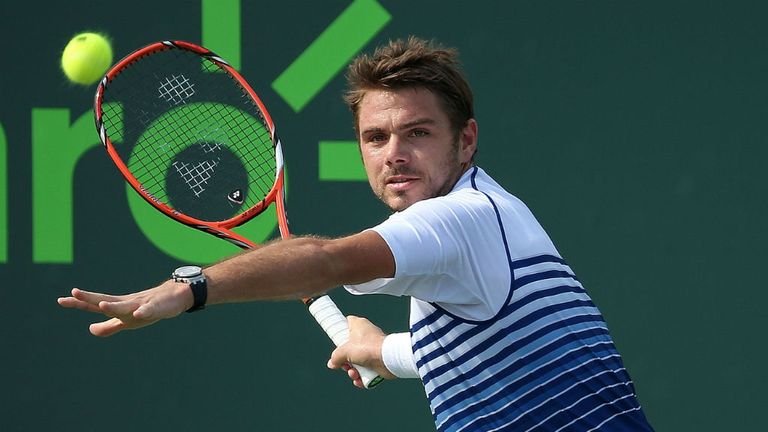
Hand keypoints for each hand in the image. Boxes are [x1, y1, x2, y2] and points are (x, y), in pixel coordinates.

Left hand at [57, 281, 192, 336]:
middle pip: (106, 300)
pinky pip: (149, 310)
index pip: (95, 305)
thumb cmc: (148, 309)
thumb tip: (90, 328)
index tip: (61, 300)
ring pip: (126, 305)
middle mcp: (126, 303)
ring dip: (114, 306)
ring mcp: (141, 304)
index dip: (79, 303)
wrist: (173, 298)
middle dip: (91, 298)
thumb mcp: (126, 321)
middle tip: (75, 293)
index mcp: (118, 307)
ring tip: (102, 306)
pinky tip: (139, 314)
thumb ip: (108, 326)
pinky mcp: (156, 307)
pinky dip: (144, 311)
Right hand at [327, 316, 395, 387]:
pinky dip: (362, 376)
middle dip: (345, 361)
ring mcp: (372, 348)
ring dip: (353, 371)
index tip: (336, 340)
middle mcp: (366, 335)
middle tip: (345, 365)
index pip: (347, 322)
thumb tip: (332, 363)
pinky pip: (366, 369)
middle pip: (350, 347)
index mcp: (359, 326)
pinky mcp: (378, 360)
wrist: (388, 359)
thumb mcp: (345, 351)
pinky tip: (359, 381)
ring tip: (354, 374)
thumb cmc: (367, 348)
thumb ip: (336, 357)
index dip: (340, 331)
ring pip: (358, 361)